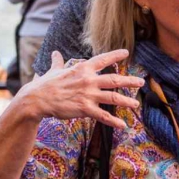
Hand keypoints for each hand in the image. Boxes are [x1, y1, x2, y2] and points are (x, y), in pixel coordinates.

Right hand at [16, 50, 143, 129]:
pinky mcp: (85, 108)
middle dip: (130, 81)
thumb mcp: (53, 70)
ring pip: (113, 97)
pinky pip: (103, 115)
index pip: (103, 59)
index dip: (116, 55)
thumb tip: (55, 53)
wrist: (38, 99)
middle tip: (141, 82)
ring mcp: (88, 94)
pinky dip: (114, 121)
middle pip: (115, 79)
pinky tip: (123, 125)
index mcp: (83, 68)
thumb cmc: (45, 84)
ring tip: (136, 104)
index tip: (126, 53)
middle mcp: (89, 80)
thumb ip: (58, 62)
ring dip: (126, 101)